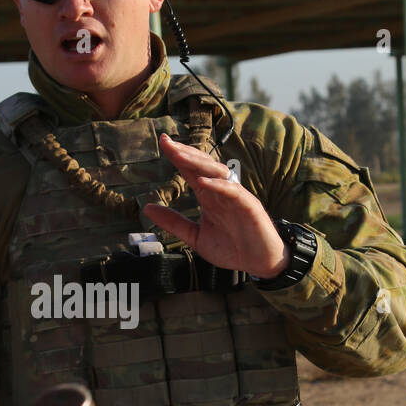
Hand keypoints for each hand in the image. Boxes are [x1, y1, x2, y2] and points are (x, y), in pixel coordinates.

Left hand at [143, 133, 290, 278]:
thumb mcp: (195, 236)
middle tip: (167, 142)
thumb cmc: (231, 248)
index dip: (178, 156)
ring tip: (180, 156)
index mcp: (209, 196)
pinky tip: (202, 182)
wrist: (259, 263)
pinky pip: (233, 191)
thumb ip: (173, 222)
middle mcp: (221, 192)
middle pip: (203, 165)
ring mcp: (236, 197)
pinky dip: (217, 185)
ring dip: (198, 163)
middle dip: (185, 153)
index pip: (191, 171)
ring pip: (217, 172)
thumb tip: (146, 208)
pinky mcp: (249, 206)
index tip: (163, 142)